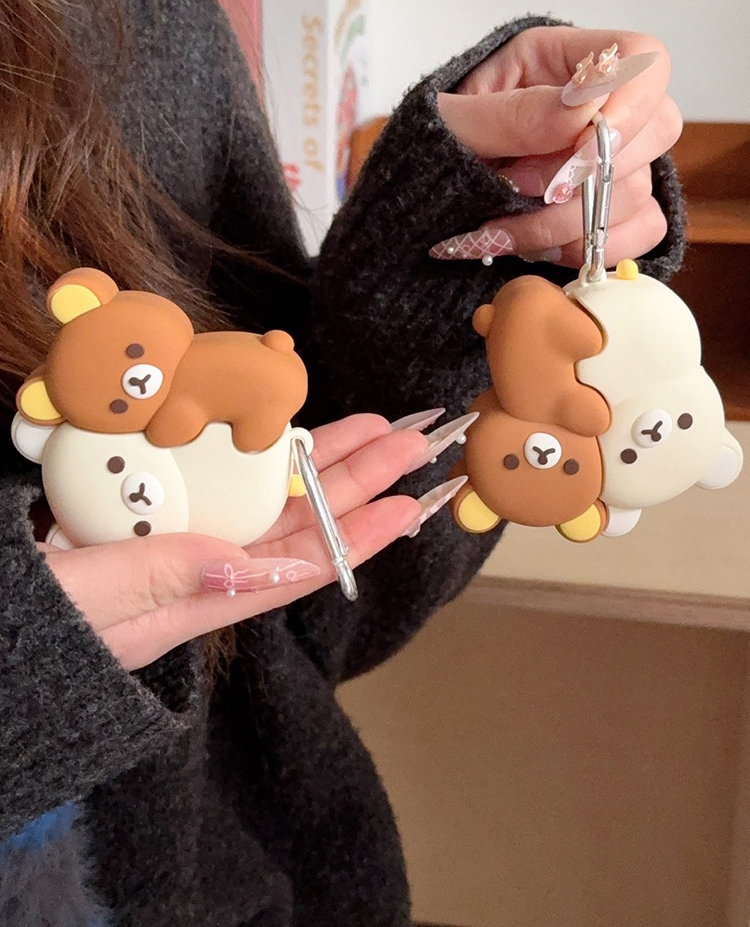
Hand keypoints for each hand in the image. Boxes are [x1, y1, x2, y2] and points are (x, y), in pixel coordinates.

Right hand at [40, 415, 428, 670]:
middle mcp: (194, 570)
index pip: (295, 568)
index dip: (354, 536)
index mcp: (192, 601)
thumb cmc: (30, 636)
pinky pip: (211, 481)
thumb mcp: (88, 608)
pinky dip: (246, 453)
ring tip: (365, 429)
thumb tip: (244, 566)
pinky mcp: (142, 512)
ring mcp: (169, 538)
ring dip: (311, 460)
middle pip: (293, 522)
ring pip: (259, 496)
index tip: (404, 504)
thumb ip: (159, 581)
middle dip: (352, 481)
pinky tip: (277, 432)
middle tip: (407, 444)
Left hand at [434, 27, 682, 267]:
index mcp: (562, 62)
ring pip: (640, 191)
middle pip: (657, 129)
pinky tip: (541, 248)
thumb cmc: (431, 150)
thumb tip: (585, 108)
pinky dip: (592, 248)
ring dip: (569, 223)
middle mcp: (600, 107)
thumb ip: (514, 115)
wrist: (417, 202)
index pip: (642, 60)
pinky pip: (641, 232)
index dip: (628, 108)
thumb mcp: (453, 124)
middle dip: (583, 177)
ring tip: (506, 228)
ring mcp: (612, 161)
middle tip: (516, 190)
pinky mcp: (612, 211)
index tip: (578, 152)